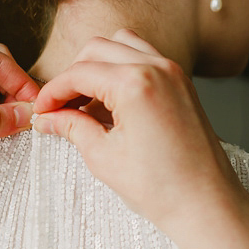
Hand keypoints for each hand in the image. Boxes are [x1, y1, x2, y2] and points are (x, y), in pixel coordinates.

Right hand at [30, 29, 241, 231]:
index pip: (79, 73)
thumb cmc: (162, 188)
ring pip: (122, 45)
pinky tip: (113, 102)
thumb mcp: (104, 157)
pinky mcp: (183, 82)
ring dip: (98, 66)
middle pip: (97, 49)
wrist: (207, 204)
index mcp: (135, 83)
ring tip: (86, 102)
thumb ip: (73, 128)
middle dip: (73, 75)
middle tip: (60, 108)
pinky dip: (123, 68)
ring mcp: (174, 72)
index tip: (42, 111)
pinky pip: (145, 57)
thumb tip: (49, 118)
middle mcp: (157, 67)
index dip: (53, 92)